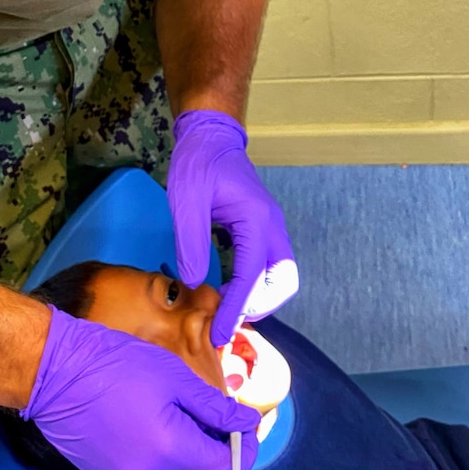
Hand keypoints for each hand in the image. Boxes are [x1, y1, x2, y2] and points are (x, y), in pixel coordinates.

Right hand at [22, 307, 259, 469]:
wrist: (54, 373)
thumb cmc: (117, 364)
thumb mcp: (175, 377)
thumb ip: (215, 408)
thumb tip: (247, 423)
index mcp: (170, 453)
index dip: (244, 450)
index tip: (246, 426)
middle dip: (219, 457)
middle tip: (220, 421)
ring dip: (191, 458)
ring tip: (186, 418)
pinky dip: (163, 460)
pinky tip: (153, 425)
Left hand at [167, 109, 298, 345]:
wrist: (211, 136)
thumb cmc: (198, 163)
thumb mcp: (186, 200)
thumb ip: (191, 241)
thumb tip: (194, 283)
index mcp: (256, 220)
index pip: (251, 277)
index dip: (235, 309)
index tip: (218, 333)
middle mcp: (272, 226)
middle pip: (283, 281)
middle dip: (260, 307)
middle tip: (226, 322)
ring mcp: (271, 227)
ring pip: (280, 275)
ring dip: (260, 298)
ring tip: (228, 311)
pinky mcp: (263, 228)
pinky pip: (269, 265)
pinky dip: (257, 285)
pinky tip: (231, 291)